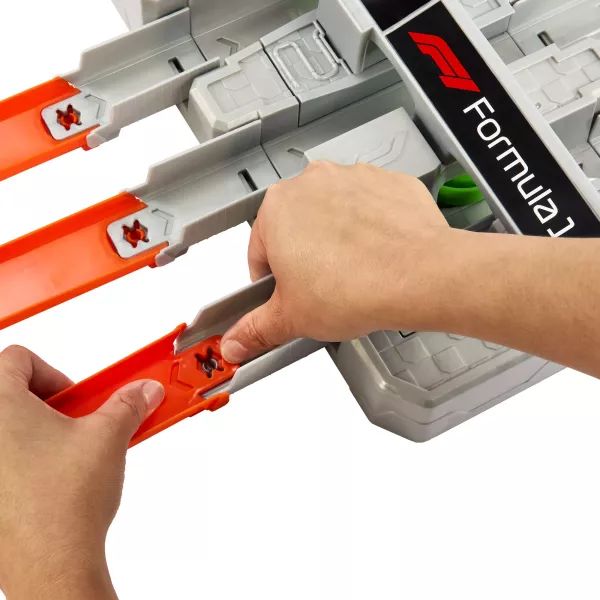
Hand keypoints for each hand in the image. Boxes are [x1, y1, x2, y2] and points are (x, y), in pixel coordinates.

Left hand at [0, 346, 164, 599]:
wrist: (51, 563)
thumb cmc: (63, 502)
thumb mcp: (108, 436)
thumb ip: (129, 404)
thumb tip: (144, 392)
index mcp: (1, 405)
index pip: (17, 359)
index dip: (54, 373)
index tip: (78, 396)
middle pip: (11, 394)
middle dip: (51, 406)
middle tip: (78, 424)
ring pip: (9, 431)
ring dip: (40, 434)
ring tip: (70, 454)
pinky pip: (6, 462)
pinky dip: (27, 463)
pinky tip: (55, 482)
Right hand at [221, 161, 452, 362]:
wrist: (419, 275)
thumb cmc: (355, 287)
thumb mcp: (291, 318)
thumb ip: (256, 330)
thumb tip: (236, 342)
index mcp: (277, 208)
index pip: (260, 252)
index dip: (272, 283)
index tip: (288, 297)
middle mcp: (312, 183)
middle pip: (297, 229)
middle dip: (305, 259)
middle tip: (323, 289)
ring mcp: (352, 178)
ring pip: (334, 216)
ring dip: (337, 240)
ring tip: (353, 274)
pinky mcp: (386, 183)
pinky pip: (370, 207)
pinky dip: (371, 228)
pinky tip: (377, 255)